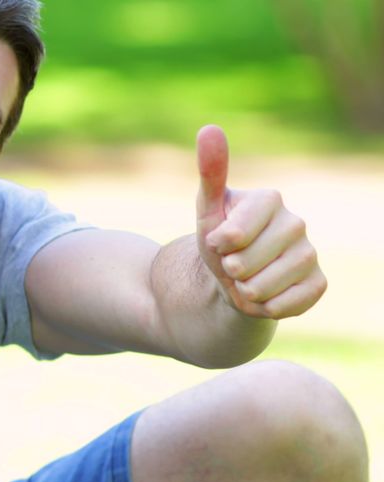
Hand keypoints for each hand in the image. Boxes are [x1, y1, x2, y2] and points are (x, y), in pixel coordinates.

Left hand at [195, 125, 325, 318]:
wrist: (234, 281)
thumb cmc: (219, 241)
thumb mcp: (207, 209)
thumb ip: (211, 172)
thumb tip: (210, 128)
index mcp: (270, 200)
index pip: (237, 231)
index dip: (220, 244)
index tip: (217, 242)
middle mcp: (296, 222)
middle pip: (249, 261)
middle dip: (229, 270)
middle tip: (230, 264)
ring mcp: (310, 253)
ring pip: (267, 284)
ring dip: (245, 291)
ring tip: (244, 281)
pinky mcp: (318, 282)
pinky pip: (290, 302)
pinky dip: (266, 307)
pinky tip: (263, 296)